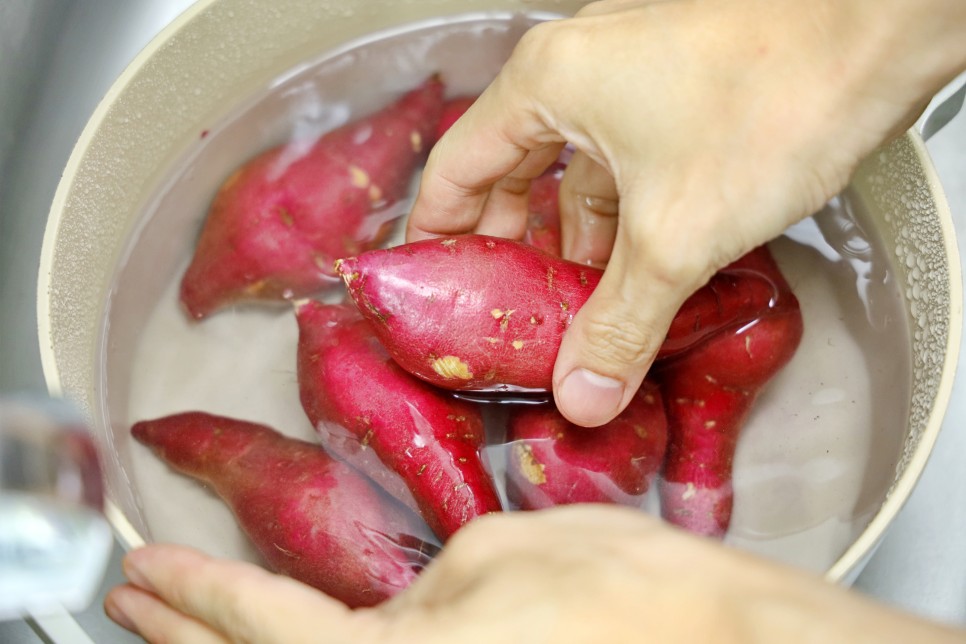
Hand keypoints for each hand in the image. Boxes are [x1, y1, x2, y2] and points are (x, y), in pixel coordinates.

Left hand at [104, 506, 962, 642]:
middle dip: (188, 636)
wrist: (720, 638)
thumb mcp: (503, 553)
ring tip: (181, 626)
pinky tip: (306, 638)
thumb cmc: (624, 594)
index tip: (146, 568)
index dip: (194, 591)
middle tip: (134, 603)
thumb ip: (428, 585)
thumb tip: (407, 604)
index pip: (260, 623)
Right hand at [407, 0, 965, 426]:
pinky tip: (641, 275)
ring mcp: (636, 79)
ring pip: (582, 175)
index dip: (438, 235)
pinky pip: (631, 168)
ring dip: (581, 244)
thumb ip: (620, 322)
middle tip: (508, 312)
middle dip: (516, 249)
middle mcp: (582, 73)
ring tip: (578, 312)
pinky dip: (628, 222)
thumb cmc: (774, 95)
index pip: (458, 168)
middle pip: (516, 173)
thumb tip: (582, 393)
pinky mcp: (684, 96)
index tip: (431, 285)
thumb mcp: (676, 234)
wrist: (882, 29)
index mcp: (548, 85)